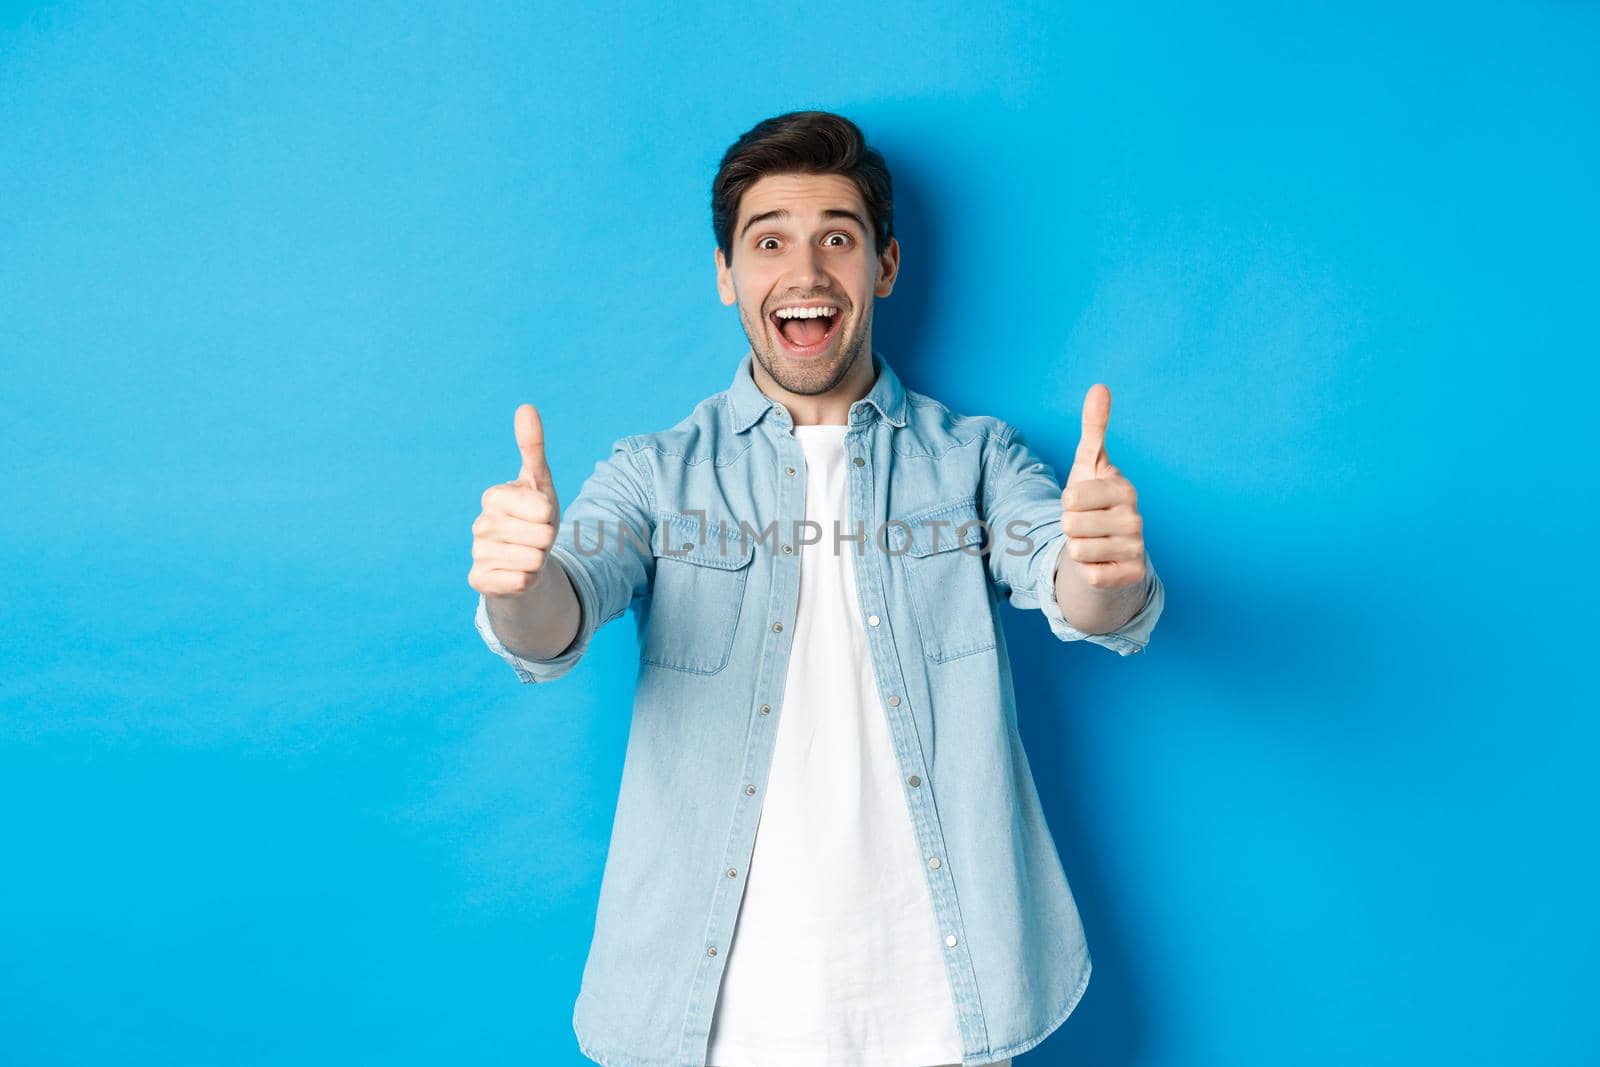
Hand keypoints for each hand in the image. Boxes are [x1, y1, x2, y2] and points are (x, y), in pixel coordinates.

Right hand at [469, 403, 562, 597]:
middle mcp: (480, 524)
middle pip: (541, 536)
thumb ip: (532, 446)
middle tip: (535, 538)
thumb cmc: (534, 518)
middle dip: (547, 540)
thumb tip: (526, 407)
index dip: (550, 515)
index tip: (540, 516)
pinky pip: (520, 581)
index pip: (542, 508)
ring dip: (539, 560)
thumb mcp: (540, 482)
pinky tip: (518, 574)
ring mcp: (477, 553)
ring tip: (528, 554)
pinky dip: (528, 580)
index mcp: (493, 496)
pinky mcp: (479, 580)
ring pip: (533, 560)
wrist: (524, 561)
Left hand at [1059, 384, 1145, 589]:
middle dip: (1069, 527)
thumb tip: (1100, 386)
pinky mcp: (1132, 576)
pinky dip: (1087, 571)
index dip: (1066, 502)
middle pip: (1071, 525)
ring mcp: (1137, 548)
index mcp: (1124, 488)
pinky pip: (1090, 575)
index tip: (1081, 501)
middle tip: (1084, 525)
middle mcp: (1136, 518)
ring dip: (1076, 549)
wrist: (1106, 548)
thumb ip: (1093, 427)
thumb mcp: (1088, 464)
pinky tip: (1100, 563)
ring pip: (1078, 551)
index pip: (1072, 497)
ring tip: (1091, 542)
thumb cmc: (1093, 502)